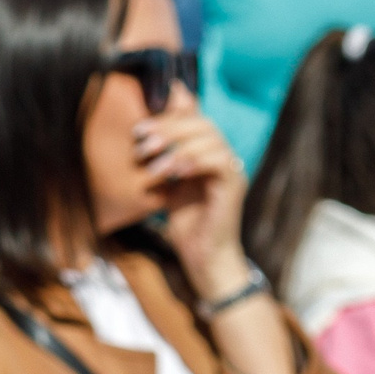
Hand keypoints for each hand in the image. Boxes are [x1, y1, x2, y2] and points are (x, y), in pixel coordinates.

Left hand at [134, 108, 247, 294]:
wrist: (202, 257)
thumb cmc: (184, 224)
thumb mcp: (165, 186)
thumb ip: (160, 160)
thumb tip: (140, 137)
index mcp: (207, 152)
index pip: (194, 118)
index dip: (169, 116)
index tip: (139, 129)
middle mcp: (222, 155)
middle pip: (202, 123)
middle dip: (169, 128)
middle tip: (142, 143)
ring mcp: (231, 168)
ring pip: (211, 139)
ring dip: (178, 148)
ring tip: (154, 168)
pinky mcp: (235, 184)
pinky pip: (220, 161)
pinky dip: (195, 162)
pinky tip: (175, 173)